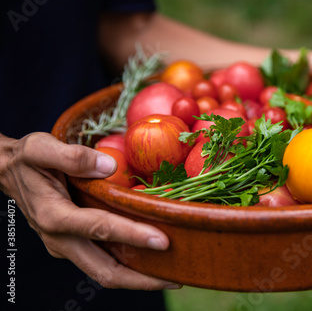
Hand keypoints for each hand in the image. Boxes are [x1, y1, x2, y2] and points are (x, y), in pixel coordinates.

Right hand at [0, 132, 179, 289]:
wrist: (8, 174)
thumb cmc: (27, 159)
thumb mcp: (41, 148)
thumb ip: (72, 157)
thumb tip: (109, 167)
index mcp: (54, 216)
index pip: (99, 229)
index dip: (131, 235)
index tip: (163, 241)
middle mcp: (61, 240)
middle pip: (104, 271)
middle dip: (142, 279)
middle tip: (178, 277)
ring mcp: (67, 247)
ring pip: (105, 272)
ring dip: (138, 279)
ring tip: (173, 274)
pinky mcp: (74, 246)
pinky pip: (103, 262)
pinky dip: (128, 266)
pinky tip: (151, 259)